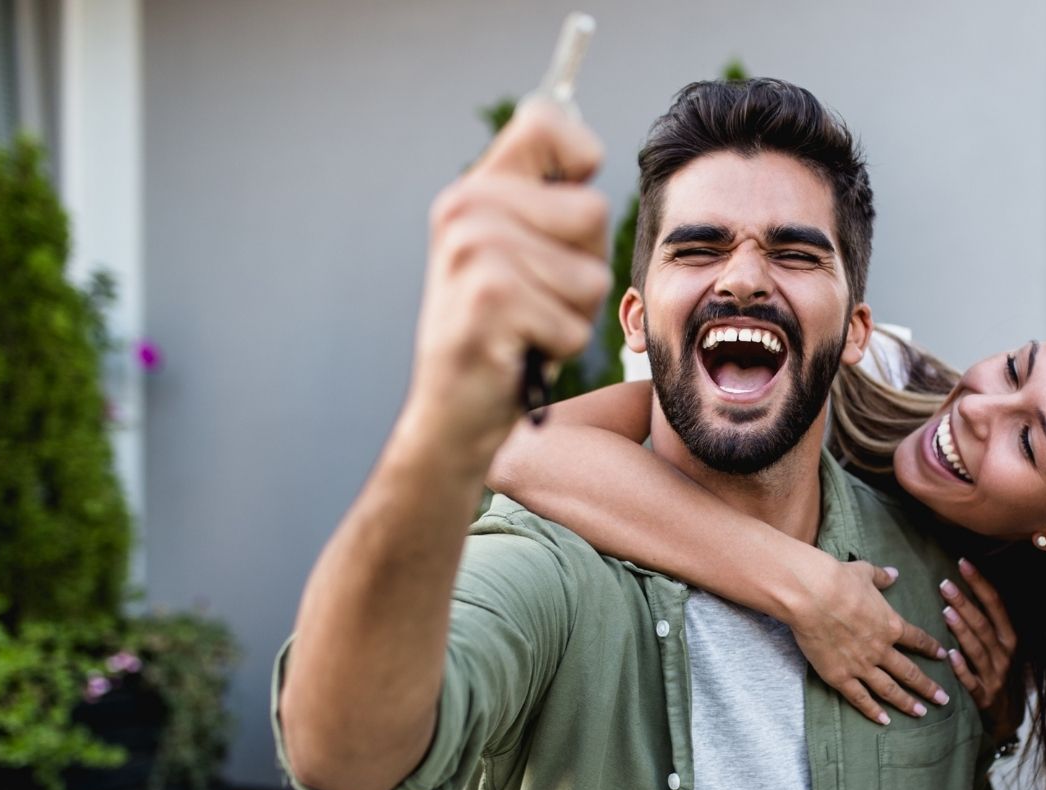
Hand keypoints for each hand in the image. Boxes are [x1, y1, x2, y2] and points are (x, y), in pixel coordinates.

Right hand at [403, 98, 610, 460]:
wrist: (451, 413)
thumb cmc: (504, 334)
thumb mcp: (520, 254)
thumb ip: (547, 202)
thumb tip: (588, 148)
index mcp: (475, 190)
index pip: (548, 120)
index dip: (581, 157)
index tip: (565, 214)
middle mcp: (466, 208)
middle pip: (593, 212)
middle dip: (584, 268)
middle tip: (535, 298)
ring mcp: (472, 251)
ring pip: (591, 275)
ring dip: (573, 315)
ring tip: (526, 326)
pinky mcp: (488, 299)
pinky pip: (575, 322)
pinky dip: (559, 348)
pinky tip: (518, 351)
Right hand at [789, 557, 949, 725]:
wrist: (812, 595)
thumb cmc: (838, 580)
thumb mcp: (865, 572)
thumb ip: (882, 577)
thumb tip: (893, 573)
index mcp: (890, 624)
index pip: (918, 640)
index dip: (932, 648)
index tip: (944, 656)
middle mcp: (881, 649)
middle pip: (910, 672)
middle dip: (928, 687)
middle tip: (944, 699)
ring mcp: (861, 665)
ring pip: (889, 689)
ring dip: (906, 702)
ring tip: (920, 713)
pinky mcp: (839, 676)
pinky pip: (859, 698)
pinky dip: (872, 711)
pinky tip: (884, 721)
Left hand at [939, 558, 1021, 741]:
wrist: (1009, 718)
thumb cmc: (999, 673)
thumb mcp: (1002, 647)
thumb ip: (987, 622)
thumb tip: (965, 588)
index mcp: (1010, 638)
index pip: (996, 605)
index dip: (980, 583)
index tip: (963, 563)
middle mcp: (1005, 654)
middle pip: (984, 624)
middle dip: (965, 603)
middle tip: (945, 584)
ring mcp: (995, 676)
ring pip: (978, 649)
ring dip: (962, 630)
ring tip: (946, 611)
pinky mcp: (984, 696)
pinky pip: (972, 681)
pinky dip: (962, 668)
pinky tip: (950, 656)